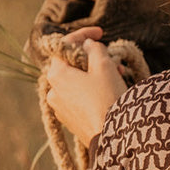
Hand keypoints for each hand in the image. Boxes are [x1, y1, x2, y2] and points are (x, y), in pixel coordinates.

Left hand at [45, 27, 128, 147]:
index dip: (84, 34)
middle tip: (113, 59)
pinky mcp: (70, 120)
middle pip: (71, 64)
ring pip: (76, 81)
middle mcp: (52, 90)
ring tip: (117, 76)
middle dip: (93, 58)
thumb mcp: (104, 66)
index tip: (101, 32)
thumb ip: (94, 49)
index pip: (65, 45)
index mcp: (56, 73)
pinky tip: (109, 92)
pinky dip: (92, 89)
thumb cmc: (107, 98)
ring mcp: (60, 107)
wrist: (111, 137)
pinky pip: (79, 97)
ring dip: (95, 74)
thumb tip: (88, 45)